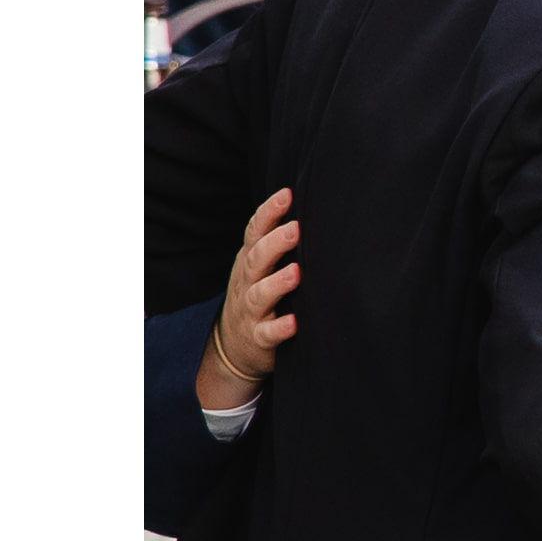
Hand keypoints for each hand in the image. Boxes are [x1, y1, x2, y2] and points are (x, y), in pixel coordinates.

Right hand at [196, 189, 302, 419]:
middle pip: (257, 259)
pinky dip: (280, 327)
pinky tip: (295, 322)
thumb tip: (310, 204)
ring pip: (260, 295)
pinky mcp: (258, 337)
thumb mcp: (258, 265)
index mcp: (249, 261)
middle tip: (296, 229)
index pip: (254, 232)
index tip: (287, 194)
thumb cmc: (255, 293)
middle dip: (275, 243)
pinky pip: (267, 333)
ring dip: (277, 283)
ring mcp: (251, 311)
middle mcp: (247, 282)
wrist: (231, 346)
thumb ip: (274, 239)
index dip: (268, 212)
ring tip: (296, 272)